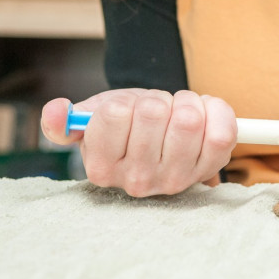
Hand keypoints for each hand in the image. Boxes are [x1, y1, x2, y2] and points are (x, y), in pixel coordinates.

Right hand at [40, 89, 237, 196]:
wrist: (160, 137)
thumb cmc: (125, 125)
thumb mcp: (90, 117)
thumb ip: (63, 119)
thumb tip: (56, 111)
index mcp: (102, 167)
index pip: (114, 114)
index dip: (124, 101)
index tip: (126, 112)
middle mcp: (137, 180)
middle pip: (153, 111)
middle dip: (155, 98)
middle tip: (155, 112)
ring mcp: (175, 179)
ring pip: (188, 119)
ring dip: (185, 102)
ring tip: (176, 113)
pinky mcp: (209, 170)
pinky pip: (222, 130)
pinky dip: (216, 110)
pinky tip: (203, 115)